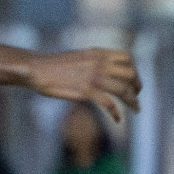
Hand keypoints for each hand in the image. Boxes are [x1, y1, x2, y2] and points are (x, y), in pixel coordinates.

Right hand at [26, 49, 140, 121]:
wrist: (36, 68)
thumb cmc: (56, 65)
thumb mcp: (81, 58)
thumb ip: (97, 62)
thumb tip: (110, 69)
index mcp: (98, 54)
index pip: (128, 58)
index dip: (134, 69)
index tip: (133, 80)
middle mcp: (99, 64)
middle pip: (131, 74)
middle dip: (137, 86)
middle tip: (136, 95)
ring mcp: (93, 77)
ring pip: (123, 90)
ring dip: (133, 101)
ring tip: (137, 109)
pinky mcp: (85, 91)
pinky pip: (108, 104)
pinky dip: (115, 113)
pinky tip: (117, 120)